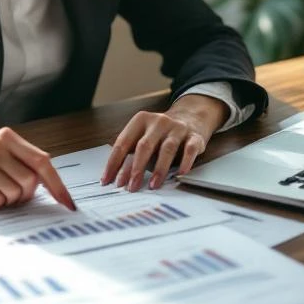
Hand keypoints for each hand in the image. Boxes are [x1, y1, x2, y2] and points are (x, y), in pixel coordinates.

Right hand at [0, 128, 75, 209]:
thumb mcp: (0, 150)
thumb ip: (24, 160)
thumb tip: (54, 185)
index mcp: (8, 137)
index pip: (42, 161)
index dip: (57, 184)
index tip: (67, 202)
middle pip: (30, 181)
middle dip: (26, 194)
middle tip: (14, 193)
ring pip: (15, 193)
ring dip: (10, 200)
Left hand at [101, 94, 229, 191]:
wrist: (190, 117)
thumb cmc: (160, 133)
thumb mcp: (143, 136)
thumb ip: (131, 153)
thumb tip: (117, 178)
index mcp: (141, 120)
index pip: (123, 142)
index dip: (114, 162)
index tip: (108, 180)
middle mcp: (158, 122)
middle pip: (144, 146)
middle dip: (136, 168)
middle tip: (130, 186)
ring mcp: (177, 128)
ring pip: (167, 149)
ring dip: (159, 169)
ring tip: (153, 185)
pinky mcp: (194, 136)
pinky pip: (190, 149)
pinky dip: (185, 162)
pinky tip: (180, 174)